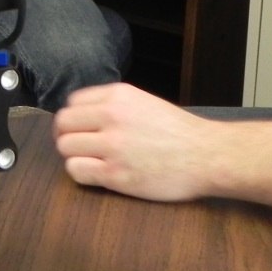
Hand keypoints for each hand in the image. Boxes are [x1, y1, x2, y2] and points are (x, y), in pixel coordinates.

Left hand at [52, 82, 215, 202]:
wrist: (208, 155)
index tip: (83, 129)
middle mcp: (112, 116)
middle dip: (69, 136)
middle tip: (82, 147)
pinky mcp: (116, 174)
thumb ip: (113, 104)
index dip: (75, 118)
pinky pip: (76, 170)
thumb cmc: (180, 132)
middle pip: (63, 124)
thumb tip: (81, 114)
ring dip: (74, 155)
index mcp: (118, 95)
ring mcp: (113, 146)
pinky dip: (81, 173)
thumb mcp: (144, 102)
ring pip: (66, 147)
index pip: (72, 103)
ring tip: (92, 161)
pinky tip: (97, 174)